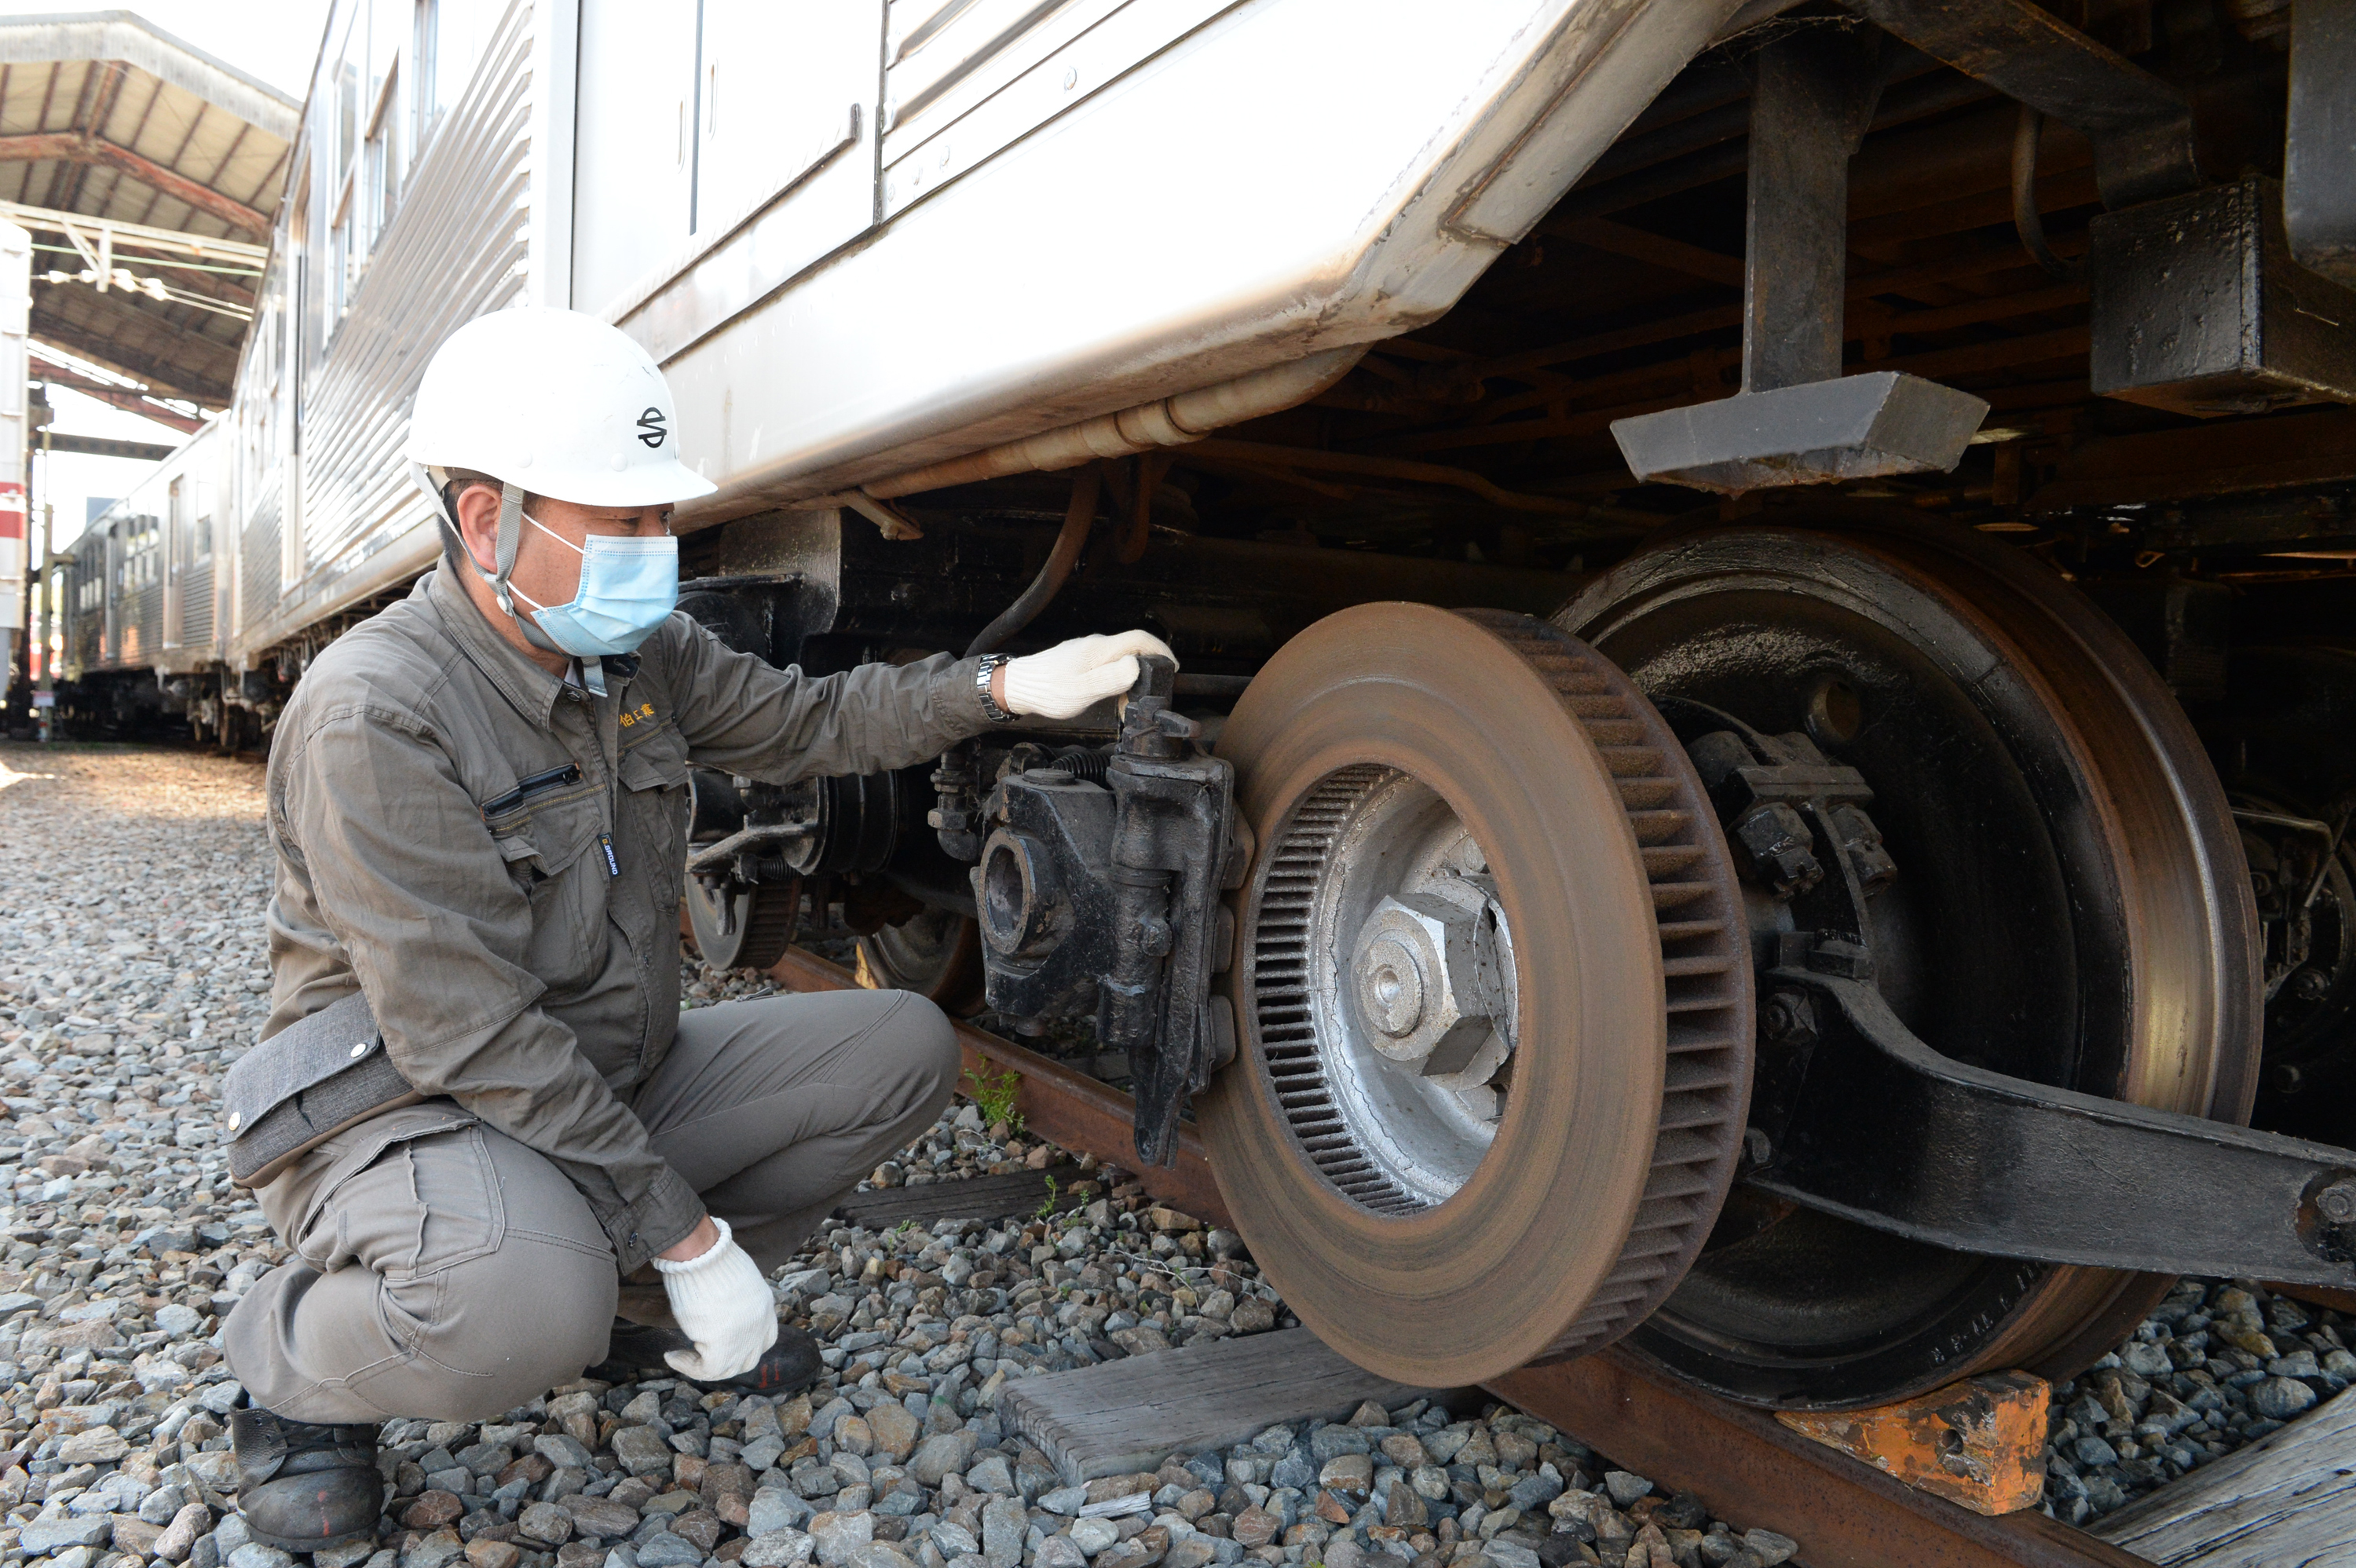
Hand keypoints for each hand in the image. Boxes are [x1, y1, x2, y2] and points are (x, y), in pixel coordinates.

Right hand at [651, 1216, 777, 1379]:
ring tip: (679, 1356)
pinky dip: (687, 1366)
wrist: (702, 1254)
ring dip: (702, 1366)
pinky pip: (707, 1369)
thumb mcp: (731, 1279)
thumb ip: (733, 1301)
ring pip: (727, 1368)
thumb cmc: (709, 1258)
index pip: (766, 1338)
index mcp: (764, 1305)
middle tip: (700, 1356)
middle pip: (749, 1359)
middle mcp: (760, 1324)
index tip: (725, 1345)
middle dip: (725, 1362)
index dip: (747, 1347)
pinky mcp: (724, 1345)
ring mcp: (745, 1336)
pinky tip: (672, 1356)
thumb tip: (717, 1309)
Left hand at [1002, 630, 1175, 719]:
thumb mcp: (1082, 690)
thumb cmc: (1047, 691)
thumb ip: (1111, 678)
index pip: (1140, 639)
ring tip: (1123, 707)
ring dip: (1129, 681)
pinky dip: (1116, 682)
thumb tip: (1137, 665)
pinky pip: (1107, 666)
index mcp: (1099, 650)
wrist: (1018, 687)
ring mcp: (1088, 652)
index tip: (1173, 667)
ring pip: (1120, 661)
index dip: (1162, 651)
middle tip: (1146, 698)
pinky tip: (1109, 699)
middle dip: (1146, 672)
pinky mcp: (1081, 660)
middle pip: (1133, 650)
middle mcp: (1095, 646)